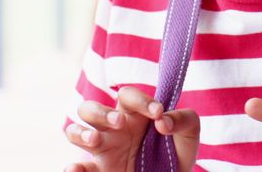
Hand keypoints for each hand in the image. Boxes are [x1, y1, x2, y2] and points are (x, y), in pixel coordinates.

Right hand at [64, 86, 199, 171]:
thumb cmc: (177, 153)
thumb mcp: (189, 134)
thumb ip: (184, 119)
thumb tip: (163, 121)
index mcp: (133, 114)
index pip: (126, 96)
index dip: (140, 100)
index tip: (158, 113)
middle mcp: (113, 129)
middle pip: (90, 108)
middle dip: (101, 112)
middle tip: (119, 123)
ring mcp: (103, 150)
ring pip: (74, 131)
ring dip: (80, 133)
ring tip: (95, 141)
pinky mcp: (98, 171)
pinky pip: (76, 167)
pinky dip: (72, 167)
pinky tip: (75, 168)